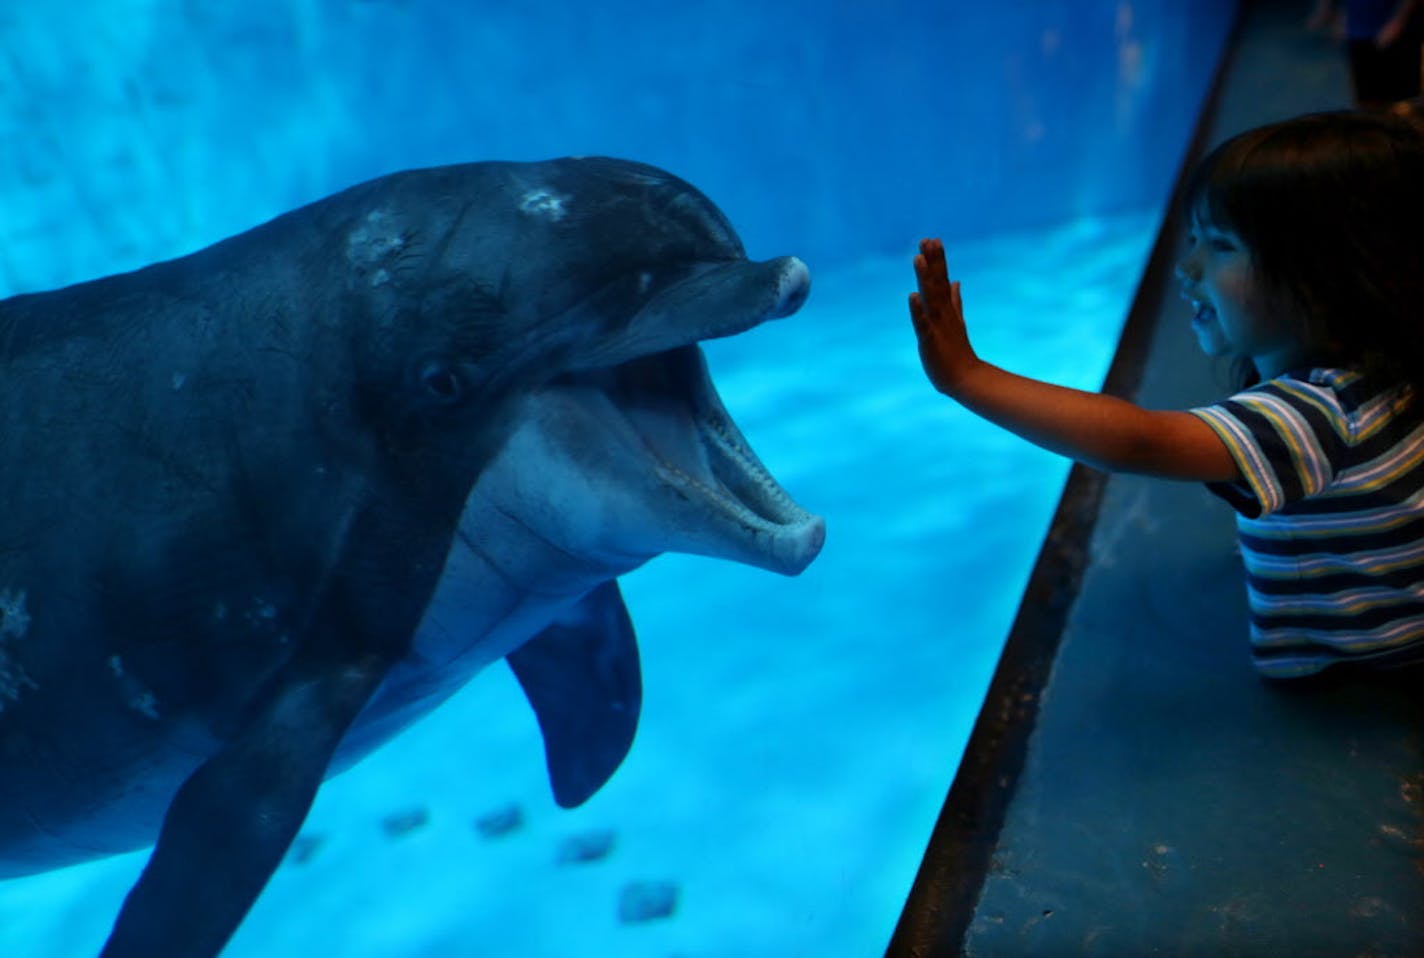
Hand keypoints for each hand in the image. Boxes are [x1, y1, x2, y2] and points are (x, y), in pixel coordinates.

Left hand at [909, 237, 977, 395]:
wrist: (965, 380)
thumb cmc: (957, 352)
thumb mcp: (956, 321)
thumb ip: (955, 300)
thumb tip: (956, 281)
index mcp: (947, 309)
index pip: (942, 280)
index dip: (937, 260)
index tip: (932, 239)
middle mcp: (943, 314)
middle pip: (937, 283)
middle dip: (933, 262)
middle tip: (929, 240)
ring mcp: (938, 326)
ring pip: (930, 298)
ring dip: (925, 278)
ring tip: (918, 258)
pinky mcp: (930, 341)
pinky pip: (922, 323)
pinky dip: (917, 310)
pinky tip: (911, 296)